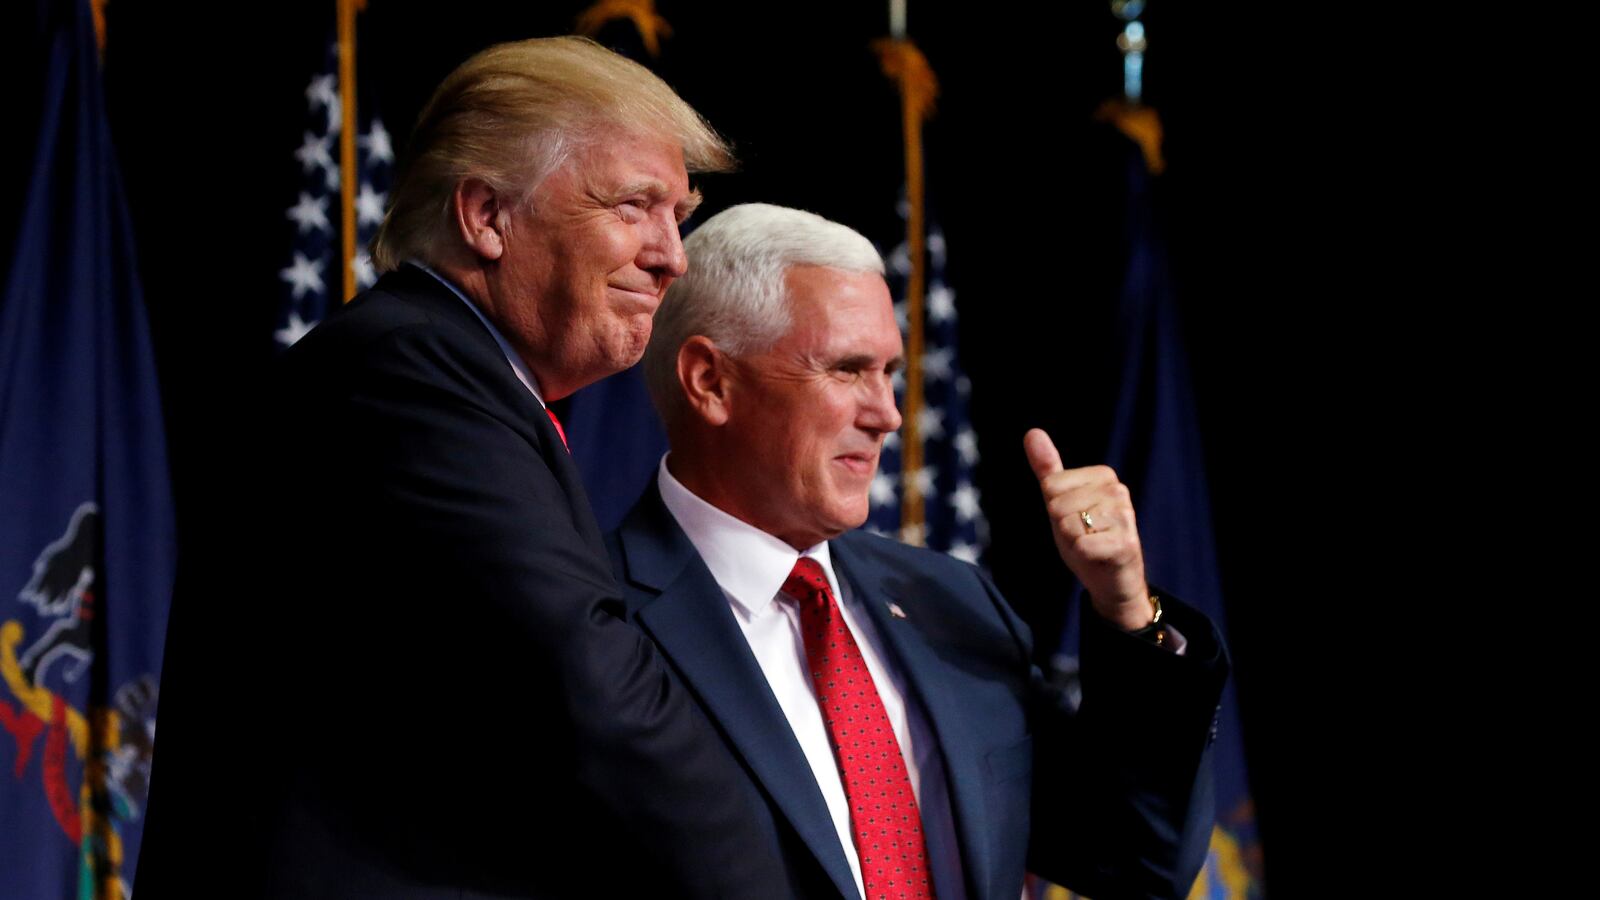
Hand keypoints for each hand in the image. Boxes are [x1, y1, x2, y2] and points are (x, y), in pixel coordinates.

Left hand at [1023, 428, 1152, 630]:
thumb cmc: (1086, 537)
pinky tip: (1098, 556)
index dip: (1055, 509)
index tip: (1075, 518)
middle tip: (1083, 535)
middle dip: (1063, 527)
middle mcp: (1118, 490)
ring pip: (1068, 525)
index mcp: (1103, 475)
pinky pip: (1081, 545)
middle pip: (1057, 505)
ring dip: (1074, 542)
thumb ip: (1048, 469)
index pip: (1050, 486)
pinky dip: (1083, 556)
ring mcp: (1124, 516)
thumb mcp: (1060, 501)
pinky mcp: (1125, 543)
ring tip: (1091, 545)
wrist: (1112, 579)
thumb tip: (1032, 432)